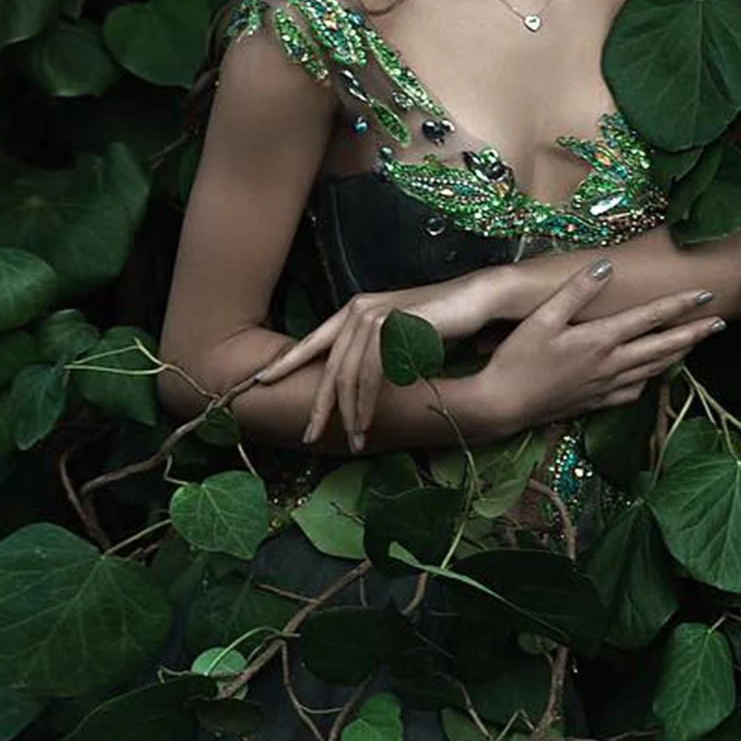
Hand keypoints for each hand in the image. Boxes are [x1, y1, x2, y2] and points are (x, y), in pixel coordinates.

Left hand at [251, 265, 525, 451]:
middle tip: (309, 437)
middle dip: (318, 406)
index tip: (259, 382)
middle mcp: (358, 310)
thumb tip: (356, 385)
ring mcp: (373, 316)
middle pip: (327, 366)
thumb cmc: (445, 321)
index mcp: (355, 311)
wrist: (480, 299)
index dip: (285, 362)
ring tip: (354, 441)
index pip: (312, 340)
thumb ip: (374, 353)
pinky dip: (365, 403)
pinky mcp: (391, 326)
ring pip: (347, 375)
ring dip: (348, 413)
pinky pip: (369, 374)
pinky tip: (367, 423)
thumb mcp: (400, 338)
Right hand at [471, 260, 722, 438]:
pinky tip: (650, 378)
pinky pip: (633, 392)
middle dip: (694, 334)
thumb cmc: (517, 359)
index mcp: (601, 340)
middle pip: (663, 348)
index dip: (680, 305)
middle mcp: (611, 365)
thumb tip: (607, 266)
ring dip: (677, 356)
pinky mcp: (595, 403)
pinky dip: (650, 381)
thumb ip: (577, 291)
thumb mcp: (542, 318)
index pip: (650, 318)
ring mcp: (605, 387)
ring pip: (653, 370)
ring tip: (694, 344)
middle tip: (720, 324)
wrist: (502, 407)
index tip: (707, 294)